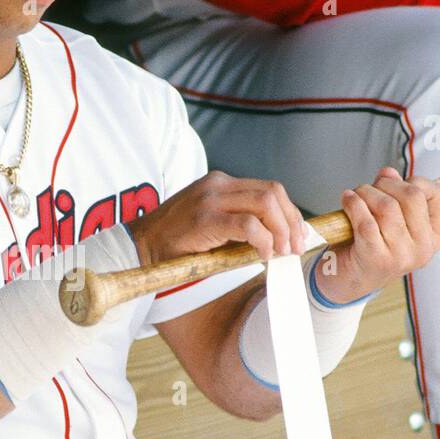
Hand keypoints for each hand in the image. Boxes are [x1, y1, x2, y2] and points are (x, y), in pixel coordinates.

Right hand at [130, 169, 307, 266]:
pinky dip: (263, 240)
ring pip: (264, 203)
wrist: (141, 247)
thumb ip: (239, 224)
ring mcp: (210, 199)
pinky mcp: (204, 219)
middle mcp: (217, 185)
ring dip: (281, 230)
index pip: (269, 189)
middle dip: (292, 221)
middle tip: (296, 247)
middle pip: (272, 192)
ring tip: (283, 252)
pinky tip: (263, 255)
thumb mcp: (212, 224)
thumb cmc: (177, 242)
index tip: (298, 234)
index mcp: (221, 183)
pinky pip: (247, 225)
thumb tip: (277, 240)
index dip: (290, 212)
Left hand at [313, 166, 439, 303]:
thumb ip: (394, 194)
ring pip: (387, 206)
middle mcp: (423, 248)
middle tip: (369, 187)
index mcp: (434, 236)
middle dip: (386, 184)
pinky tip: (347, 200)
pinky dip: (353, 204)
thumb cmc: (372, 246)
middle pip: (412, 196)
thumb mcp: (391, 220)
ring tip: (355, 195)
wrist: (350, 280)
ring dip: (366, 193)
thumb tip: (389, 172)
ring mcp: (401, 255)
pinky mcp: (376, 258)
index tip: (395, 184)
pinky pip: (365, 221)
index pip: (438, 195)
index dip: (415, 181)